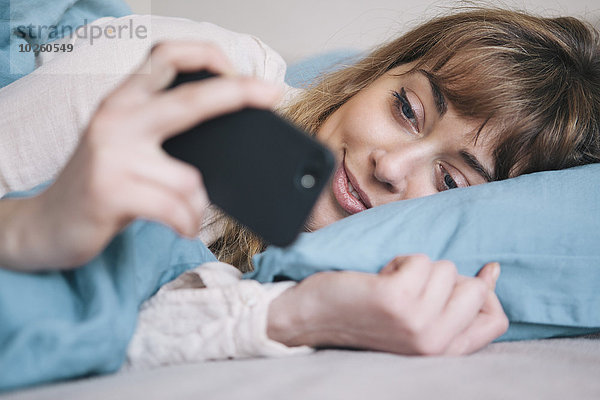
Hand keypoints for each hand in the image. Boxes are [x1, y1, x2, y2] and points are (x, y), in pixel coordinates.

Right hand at [1, 41, 281, 270]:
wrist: (45, 226)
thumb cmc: (100, 186)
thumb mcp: (125, 146)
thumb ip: (162, 133)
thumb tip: (227, 136)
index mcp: (123, 102)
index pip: (165, 56)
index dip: (206, 55)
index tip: (238, 72)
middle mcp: (115, 119)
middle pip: (189, 98)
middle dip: (237, 92)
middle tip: (270, 93)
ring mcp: (112, 155)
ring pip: (190, 179)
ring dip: (199, 206)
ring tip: (188, 214)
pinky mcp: (110, 192)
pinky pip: (176, 209)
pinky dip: (188, 224)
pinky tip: (182, 227)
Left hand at [267, 254, 507, 355]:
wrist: (313, 318)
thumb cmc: (365, 314)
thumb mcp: (417, 320)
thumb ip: (453, 304)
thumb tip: (492, 272)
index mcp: (441, 351)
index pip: (495, 321)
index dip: (488, 292)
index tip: (480, 273)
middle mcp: (433, 343)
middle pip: (474, 289)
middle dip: (445, 277)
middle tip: (413, 287)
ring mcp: (416, 323)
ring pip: (446, 269)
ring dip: (416, 268)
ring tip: (390, 284)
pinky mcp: (396, 300)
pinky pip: (421, 260)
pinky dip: (400, 261)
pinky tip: (380, 277)